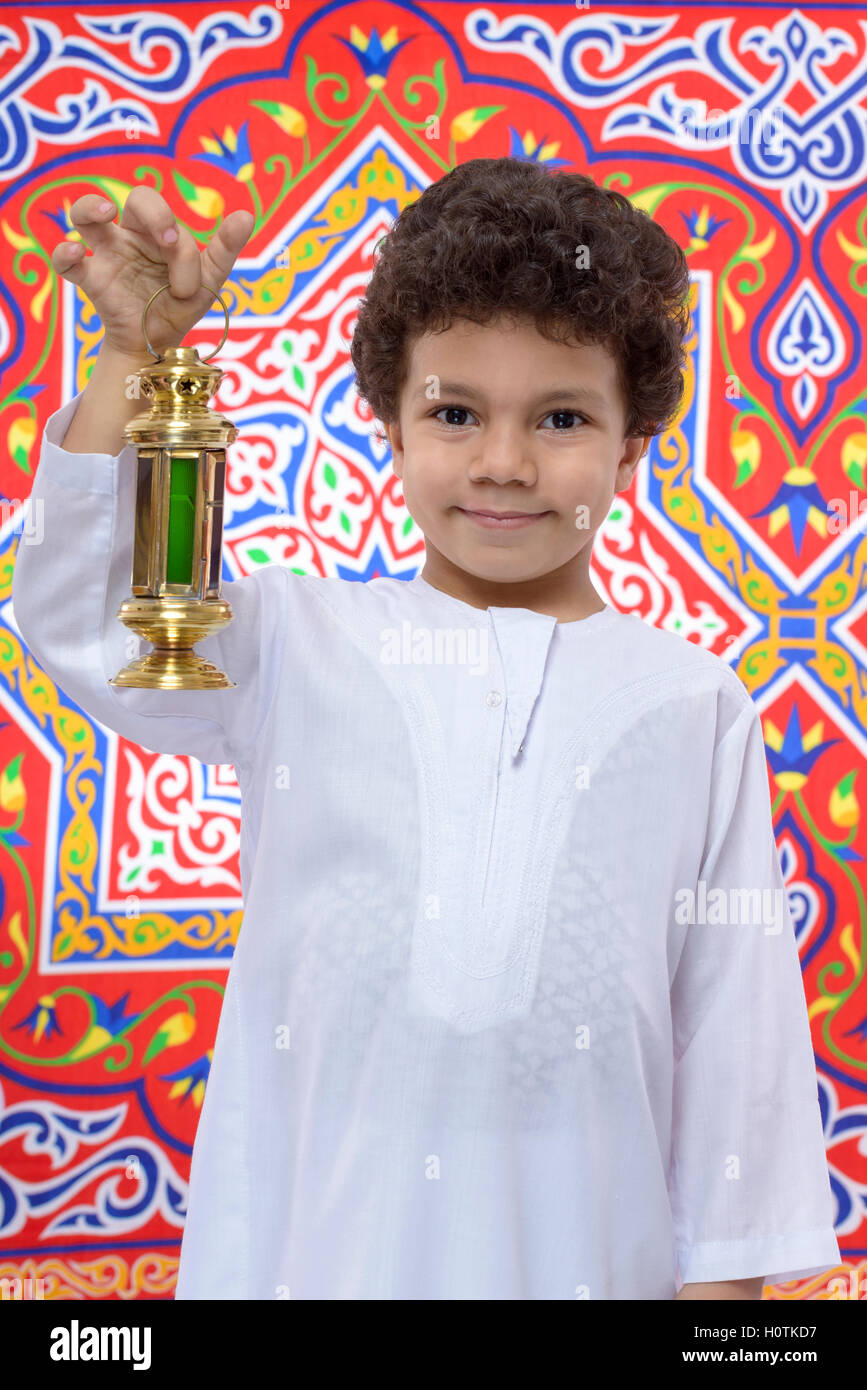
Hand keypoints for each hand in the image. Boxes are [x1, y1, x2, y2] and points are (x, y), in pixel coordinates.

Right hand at [50, 187, 254, 357]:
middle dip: (155, 214)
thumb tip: (247, 214)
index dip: (177, 235)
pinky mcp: (91, 280)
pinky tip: (76, 253)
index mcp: (158, 232)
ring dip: (90, 207)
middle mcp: (131, 236)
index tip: (184, 270)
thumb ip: (224, 248)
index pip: (168, 215)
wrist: (159, 343)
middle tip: (167, 242)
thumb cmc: (180, 304)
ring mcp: (107, 256)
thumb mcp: (208, 280)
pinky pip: (66, 260)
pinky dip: (65, 253)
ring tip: (104, 213)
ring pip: (85, 215)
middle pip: (134, 199)